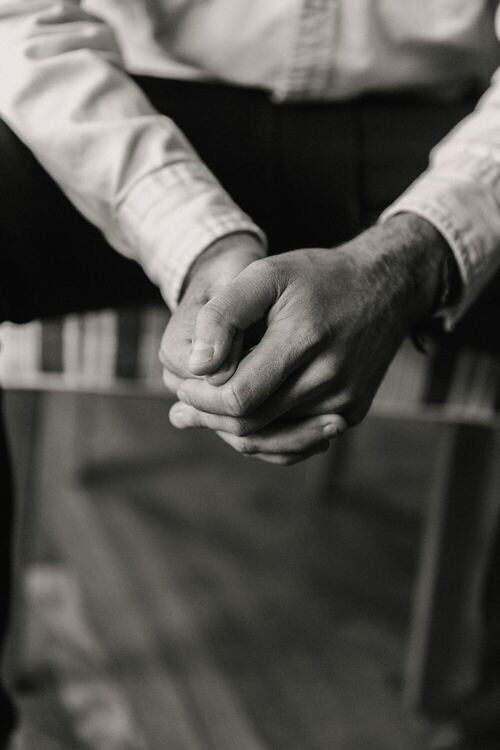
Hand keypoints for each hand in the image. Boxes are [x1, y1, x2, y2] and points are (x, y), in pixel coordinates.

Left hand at [171, 215, 448, 442]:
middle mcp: (330, 378)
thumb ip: (224, 316)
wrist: (385, 287)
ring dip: (229, 432)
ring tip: (197, 418)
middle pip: (250, 424)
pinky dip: (263, 440)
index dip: (200, 397)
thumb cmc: (316, 278)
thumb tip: (195, 366)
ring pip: (271, 440)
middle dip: (207, 417)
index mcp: (304, 339)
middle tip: (180, 409)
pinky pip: (297, 445)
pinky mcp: (352, 412)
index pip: (237, 396)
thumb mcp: (264, 275)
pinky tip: (237, 426)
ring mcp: (344, 401)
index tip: (180, 383)